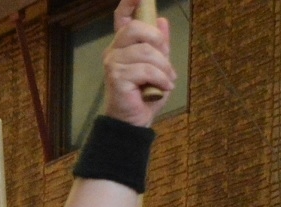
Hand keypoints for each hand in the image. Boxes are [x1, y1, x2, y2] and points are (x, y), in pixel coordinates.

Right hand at [103, 0, 175, 126]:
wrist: (134, 122)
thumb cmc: (145, 95)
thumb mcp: (158, 67)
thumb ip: (160, 45)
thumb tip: (162, 20)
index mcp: (124, 44)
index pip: (122, 16)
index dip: (130, 2)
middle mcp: (114, 50)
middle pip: (136, 28)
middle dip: (157, 41)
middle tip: (165, 59)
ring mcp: (113, 62)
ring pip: (146, 51)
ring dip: (163, 67)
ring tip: (168, 81)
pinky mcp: (116, 76)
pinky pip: (145, 69)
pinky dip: (160, 78)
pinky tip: (163, 87)